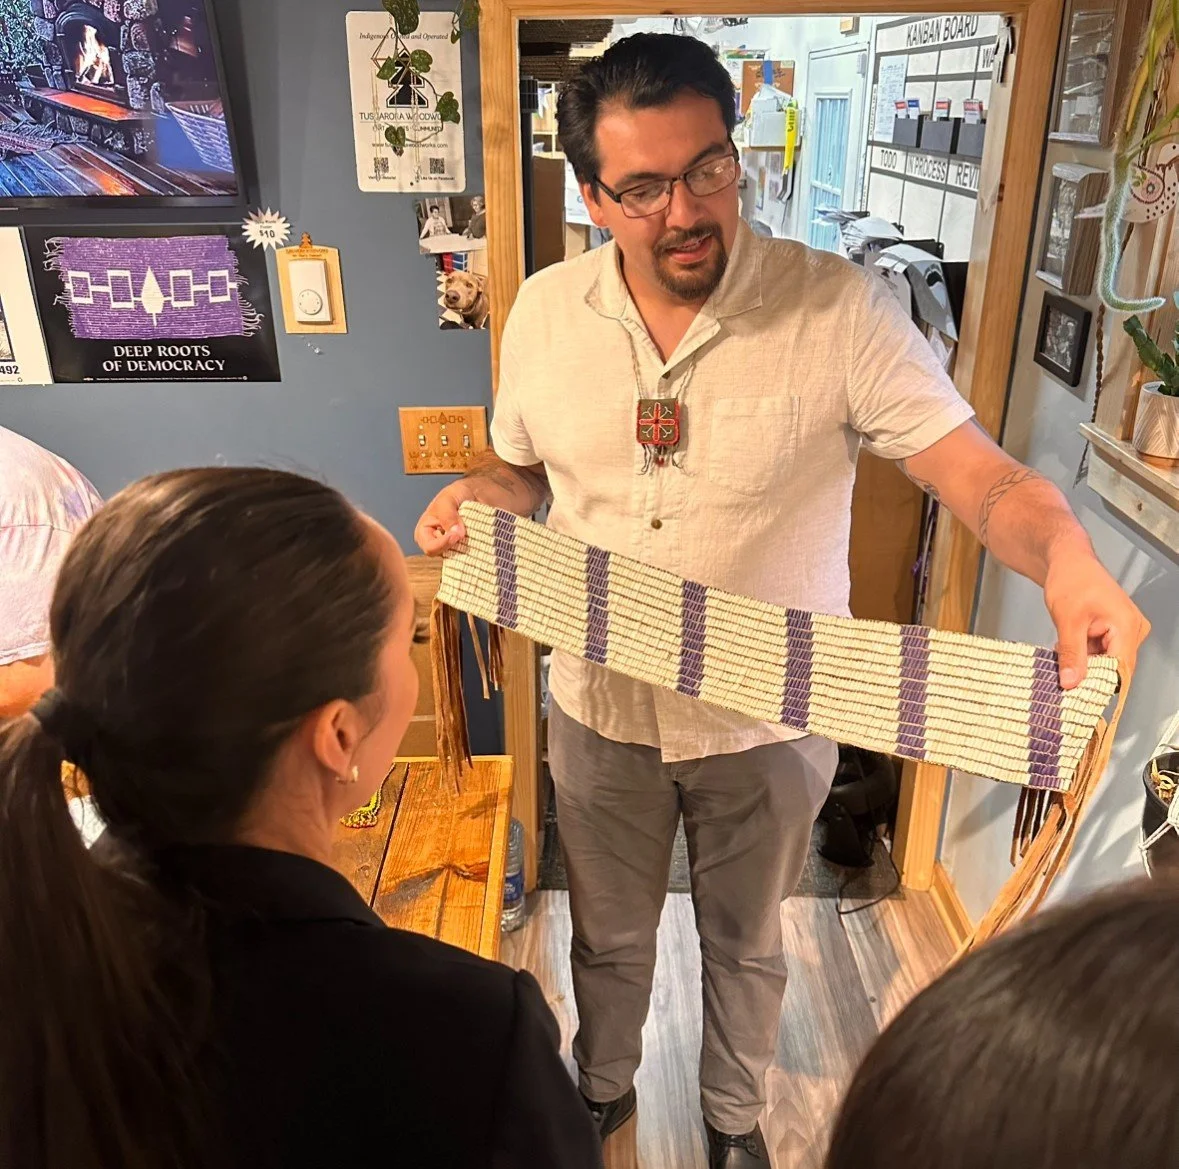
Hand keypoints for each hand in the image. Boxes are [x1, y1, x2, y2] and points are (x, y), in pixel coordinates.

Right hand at [415, 480, 476, 555]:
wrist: (477, 492)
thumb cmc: (457, 494)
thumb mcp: (448, 498)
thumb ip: (448, 515)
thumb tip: (456, 534)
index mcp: (425, 532)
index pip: (430, 548)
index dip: (443, 544)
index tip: (458, 534)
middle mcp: (437, 543)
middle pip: (445, 556)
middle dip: (457, 546)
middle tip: (467, 533)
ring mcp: (453, 548)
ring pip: (460, 558)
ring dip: (470, 548)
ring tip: (476, 533)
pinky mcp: (468, 550)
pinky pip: (473, 556)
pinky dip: (479, 549)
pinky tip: (483, 538)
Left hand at [1043, 540, 1149, 687]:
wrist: (1068, 562)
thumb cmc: (1072, 579)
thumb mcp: (1067, 620)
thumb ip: (1071, 653)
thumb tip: (1072, 682)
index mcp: (1127, 627)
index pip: (1119, 669)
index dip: (1098, 686)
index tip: (1076, 698)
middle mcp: (1132, 631)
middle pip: (1112, 668)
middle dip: (1087, 677)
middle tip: (1060, 685)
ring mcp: (1124, 632)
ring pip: (1103, 662)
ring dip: (1082, 666)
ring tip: (1059, 667)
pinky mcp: (1113, 632)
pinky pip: (1099, 654)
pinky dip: (1082, 657)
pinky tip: (1064, 656)